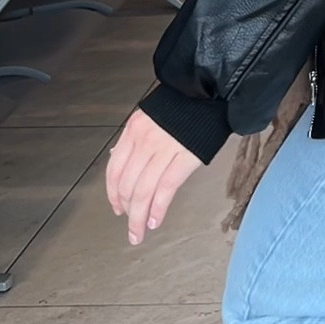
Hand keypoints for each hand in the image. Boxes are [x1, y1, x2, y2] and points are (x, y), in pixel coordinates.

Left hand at [106, 108, 201, 245]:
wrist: (211, 91)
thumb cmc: (182, 105)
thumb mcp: (150, 116)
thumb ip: (135, 140)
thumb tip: (120, 163)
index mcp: (134, 129)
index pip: (115, 169)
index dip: (113, 194)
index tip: (117, 208)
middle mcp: (145, 140)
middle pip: (128, 185)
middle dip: (127, 211)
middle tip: (131, 227)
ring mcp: (164, 149)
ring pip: (144, 191)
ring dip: (139, 218)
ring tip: (140, 232)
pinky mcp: (185, 157)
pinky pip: (166, 188)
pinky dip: (158, 208)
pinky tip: (156, 220)